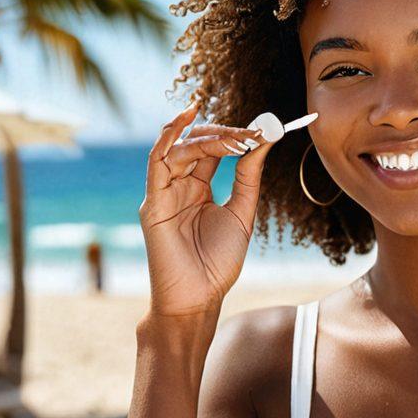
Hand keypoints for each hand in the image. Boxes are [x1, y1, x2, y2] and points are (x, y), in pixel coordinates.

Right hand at [139, 100, 279, 320]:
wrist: (200, 296)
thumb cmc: (219, 262)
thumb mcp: (242, 212)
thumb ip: (248, 177)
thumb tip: (264, 141)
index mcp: (199, 189)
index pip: (212, 151)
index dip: (234, 136)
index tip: (262, 128)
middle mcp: (179, 186)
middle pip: (196, 145)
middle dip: (224, 133)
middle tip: (251, 131)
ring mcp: (164, 193)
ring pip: (178, 149)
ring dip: (207, 137)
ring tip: (236, 137)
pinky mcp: (153, 203)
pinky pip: (156, 163)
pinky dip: (168, 138)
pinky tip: (184, 120)